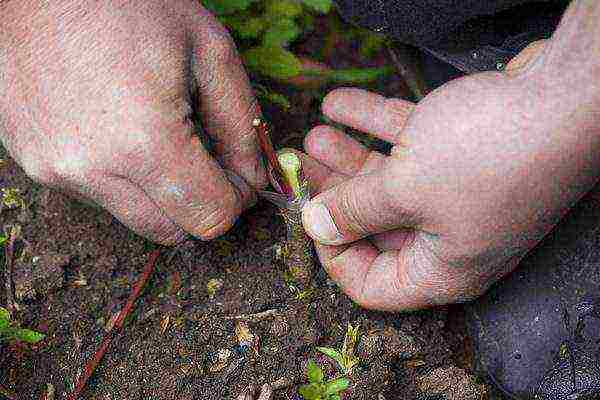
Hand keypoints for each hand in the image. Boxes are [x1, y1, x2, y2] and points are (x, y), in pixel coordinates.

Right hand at [0, 0, 266, 243]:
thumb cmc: (128, 2)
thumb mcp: (209, 51)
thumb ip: (242, 124)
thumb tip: (255, 178)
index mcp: (144, 142)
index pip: (210, 218)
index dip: (235, 199)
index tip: (236, 172)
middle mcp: (92, 170)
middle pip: (172, 231)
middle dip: (200, 203)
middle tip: (206, 158)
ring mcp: (54, 169)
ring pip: (133, 217)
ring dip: (159, 193)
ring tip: (158, 134)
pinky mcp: (31, 161)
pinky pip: (94, 193)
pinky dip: (119, 177)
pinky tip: (118, 129)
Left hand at [301, 40, 599, 310]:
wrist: (568, 94)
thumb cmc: (491, 155)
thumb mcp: (405, 190)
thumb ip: (355, 210)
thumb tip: (317, 225)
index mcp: (441, 270)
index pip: (372, 285)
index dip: (333, 255)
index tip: (310, 216)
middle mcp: (450, 239)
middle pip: (375, 226)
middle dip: (335, 194)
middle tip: (304, 168)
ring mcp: (459, 195)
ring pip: (390, 182)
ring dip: (349, 157)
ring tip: (313, 134)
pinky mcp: (466, 154)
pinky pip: (411, 145)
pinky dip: (375, 125)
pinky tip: (339, 103)